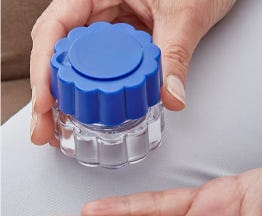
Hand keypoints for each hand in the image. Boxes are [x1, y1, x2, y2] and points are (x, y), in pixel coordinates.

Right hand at [30, 0, 235, 144]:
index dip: (44, 68)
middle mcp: (96, 7)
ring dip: (66, 96)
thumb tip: (170, 97)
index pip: (57, 27)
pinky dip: (91, 91)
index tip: (46, 103)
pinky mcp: (120, 41)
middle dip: (48, 92)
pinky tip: (86, 109)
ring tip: (59, 126)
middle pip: (59, 51)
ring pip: (76, 62)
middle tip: (46, 126)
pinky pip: (99, 67)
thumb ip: (175, 57)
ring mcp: (107, 26)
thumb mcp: (185, 16)